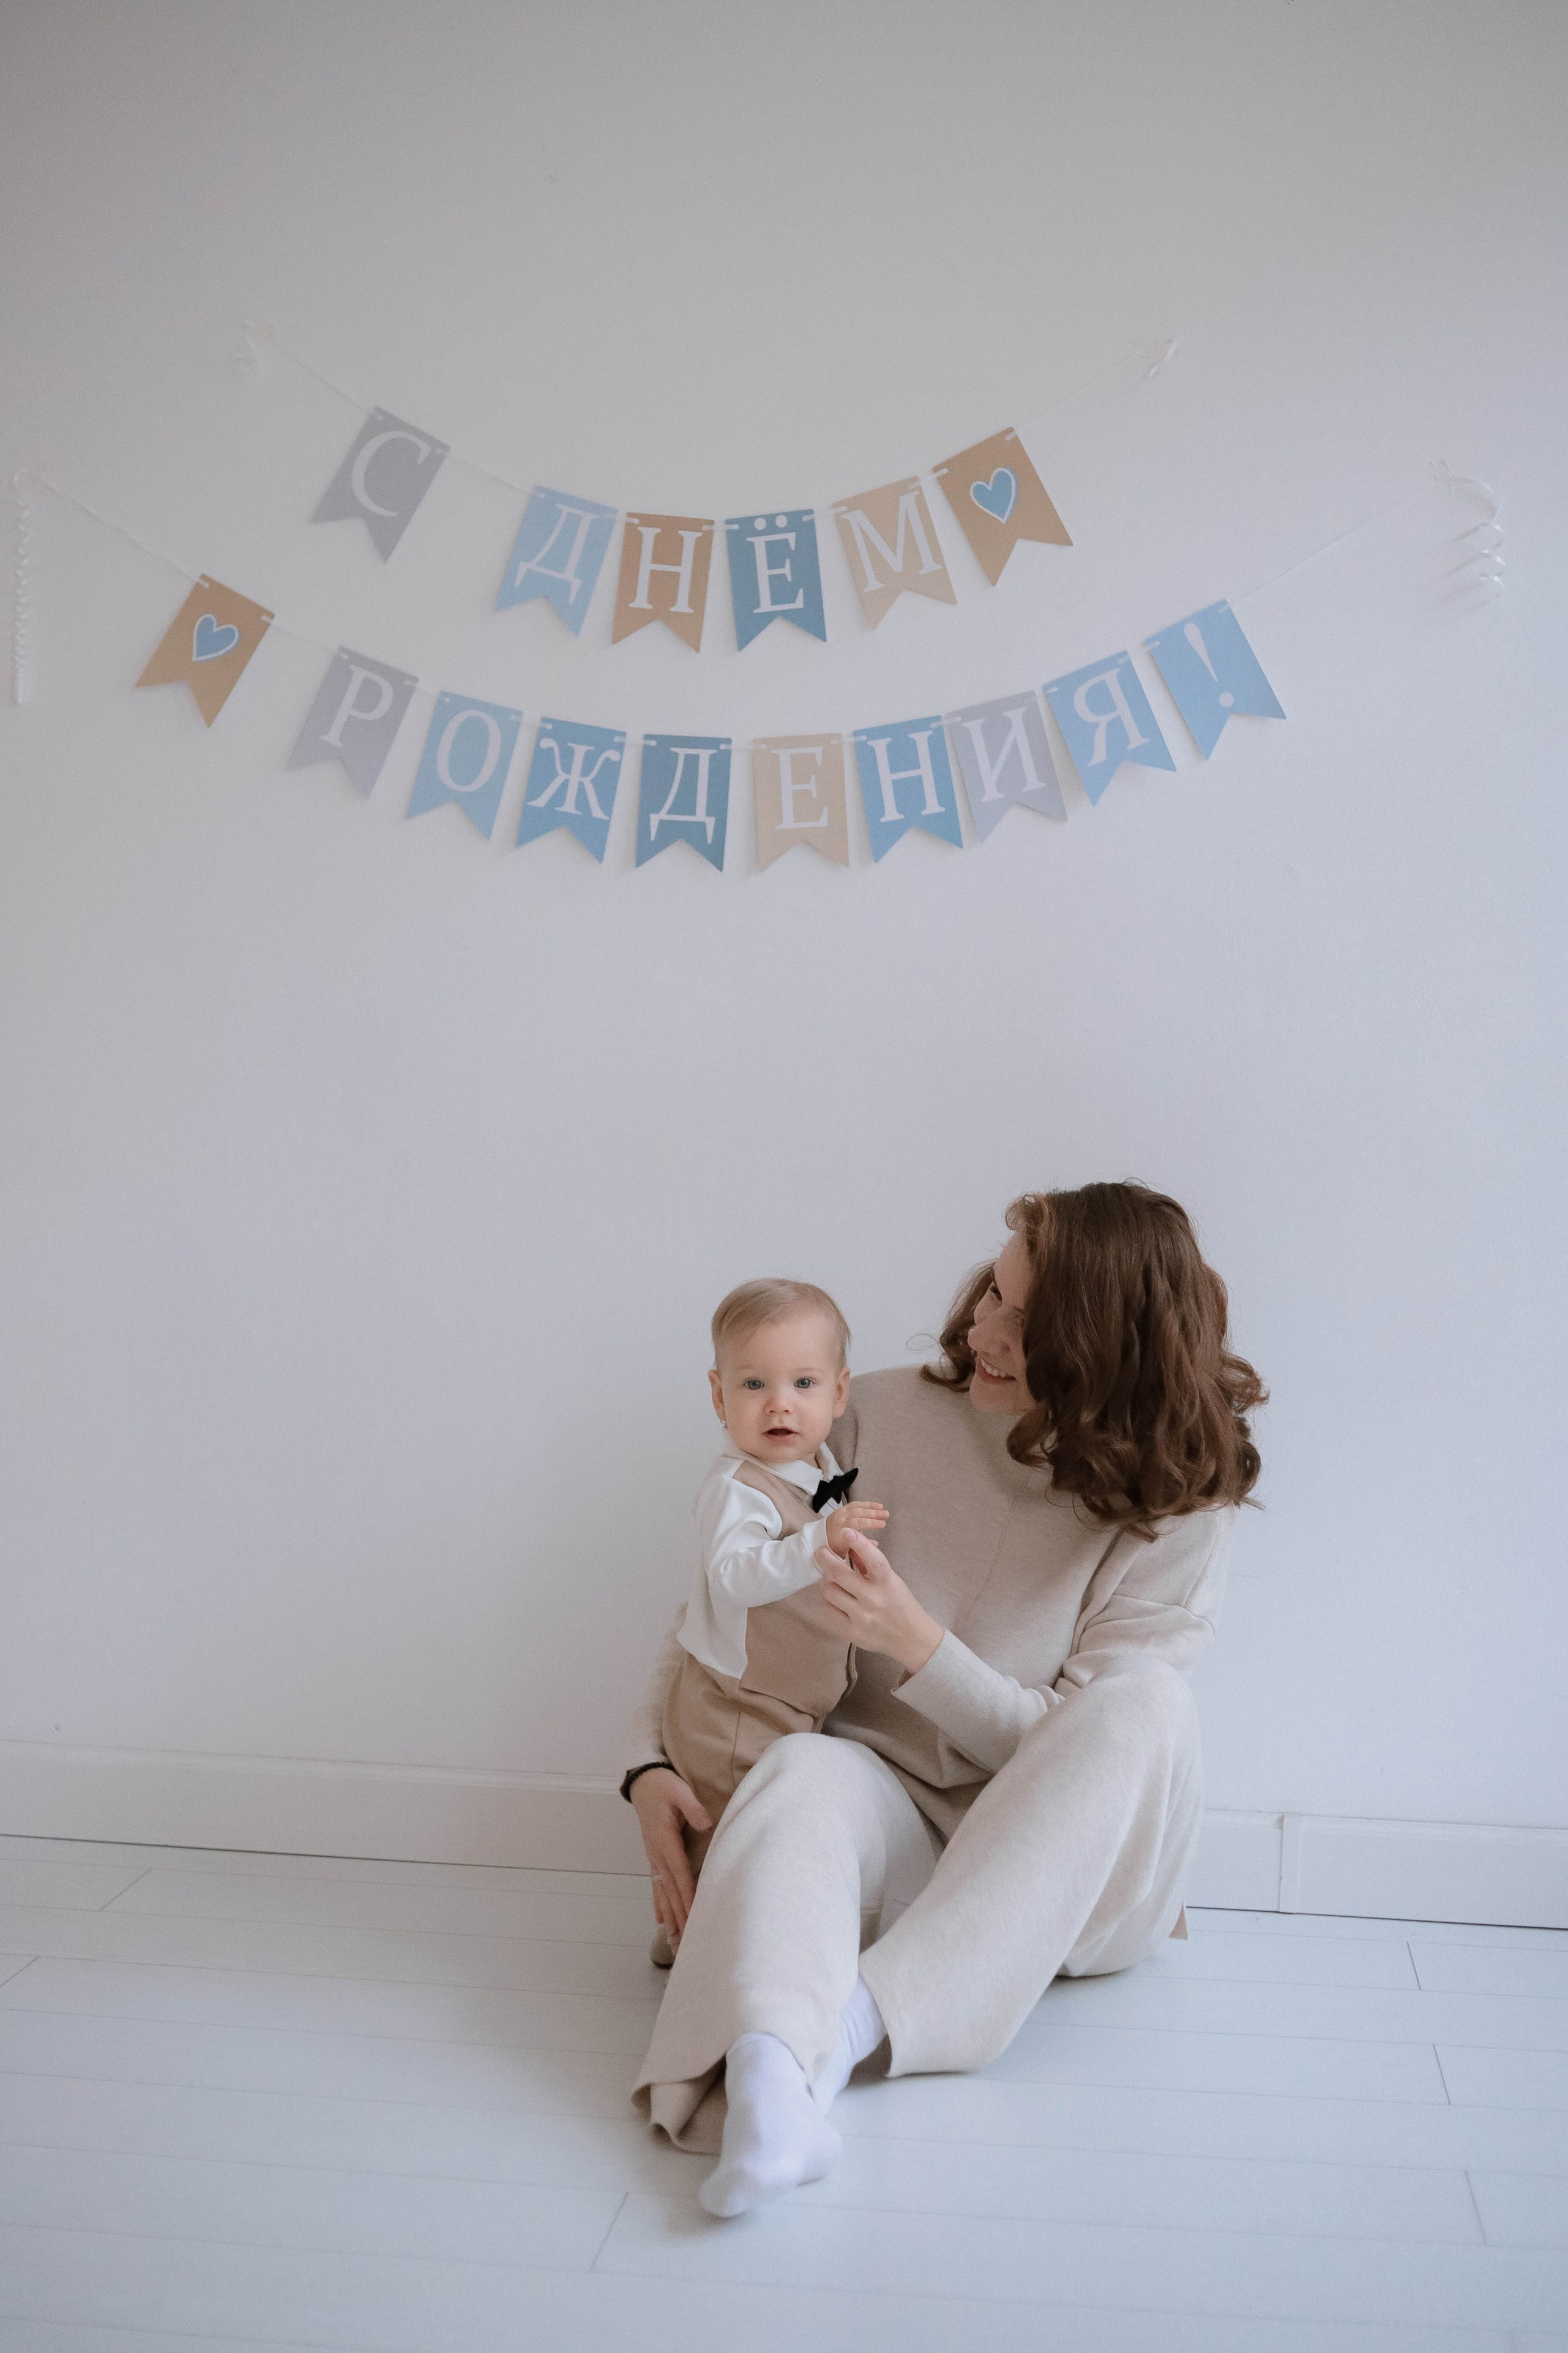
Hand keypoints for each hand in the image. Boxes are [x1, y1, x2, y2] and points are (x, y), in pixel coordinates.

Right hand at [628, 1767, 712, 1944]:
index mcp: (665, 1839)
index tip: (694, 1912)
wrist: (642, 1782)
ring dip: (669, 1913)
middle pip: (670, 1888)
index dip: (687, 1893)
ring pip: (662, 1890)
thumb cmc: (663, 1786)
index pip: (679, 1872)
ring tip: (673, 1937)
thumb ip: (693, 1808)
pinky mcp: (654, 1856)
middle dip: (679, 1912)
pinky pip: (656, 1884)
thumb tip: (707, 1823)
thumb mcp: (680, 1790)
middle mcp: (657, 1853)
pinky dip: (659, 1903)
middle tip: (686, 1937)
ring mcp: (654, 1856)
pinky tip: (660, 1919)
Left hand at [816, 1528, 943, 1676]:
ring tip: (830, 1578)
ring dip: (826, 1581)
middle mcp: (874, 1599)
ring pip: (830, 1591)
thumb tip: (850, 1545)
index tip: (846, 1531)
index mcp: (888, 1583)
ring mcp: (861, 1616)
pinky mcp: (852, 1631)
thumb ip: (870, 1565)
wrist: (910, 1638)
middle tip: (821, 1552)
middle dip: (825, 1559)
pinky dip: (828, 1600)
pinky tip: (834, 1597)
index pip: (874, 1559)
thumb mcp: (891, 1581)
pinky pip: (829, 1610)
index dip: (859, 1543)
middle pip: (839, 1574)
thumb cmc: (900, 1604)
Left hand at [825, 1498, 888, 1553]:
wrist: (817, 1539)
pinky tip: (875, 1505)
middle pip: (859, 1514)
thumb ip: (860, 1548)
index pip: (858, 1525)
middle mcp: (840, 1520)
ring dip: (872, 1508)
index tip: (883, 1524)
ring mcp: (840, 1513)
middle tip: (886, 1515)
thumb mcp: (845, 1552)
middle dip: (874, 1514)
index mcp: (840, 1532)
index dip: (871, 1524)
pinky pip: (854, 1504)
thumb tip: (875, 1545)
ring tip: (883, 1510)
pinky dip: (865, 1504)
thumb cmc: (832, 1548)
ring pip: (858, 1508)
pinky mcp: (841, 1510)